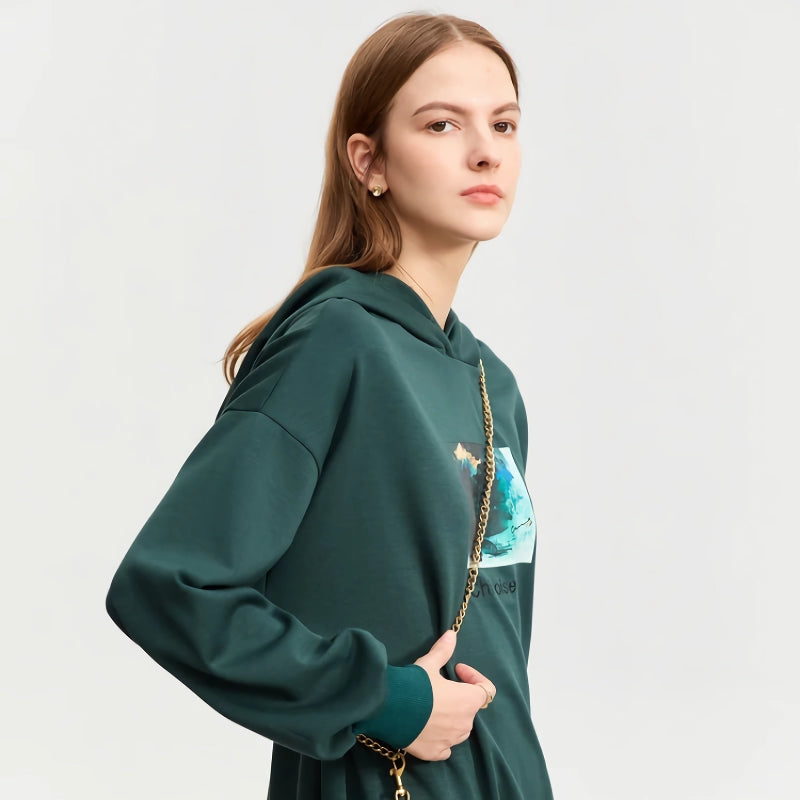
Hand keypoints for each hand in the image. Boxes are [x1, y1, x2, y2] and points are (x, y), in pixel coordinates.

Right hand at [404, 630, 495, 760]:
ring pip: (459, 729)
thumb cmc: (415, 684)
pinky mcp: (435, 753)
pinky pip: (445, 747)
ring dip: (451, 718)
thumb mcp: (429, 663)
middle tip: (440, 686)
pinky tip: (428, 728)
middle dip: (459, 697)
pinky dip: (441, 738)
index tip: (456, 669)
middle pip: (470, 709)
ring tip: (432, 706)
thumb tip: (452, 634)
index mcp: (469, 700)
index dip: (474, 677)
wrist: (391, 710)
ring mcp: (451, 741)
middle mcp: (465, 724)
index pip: (486, 690)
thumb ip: (443, 651)